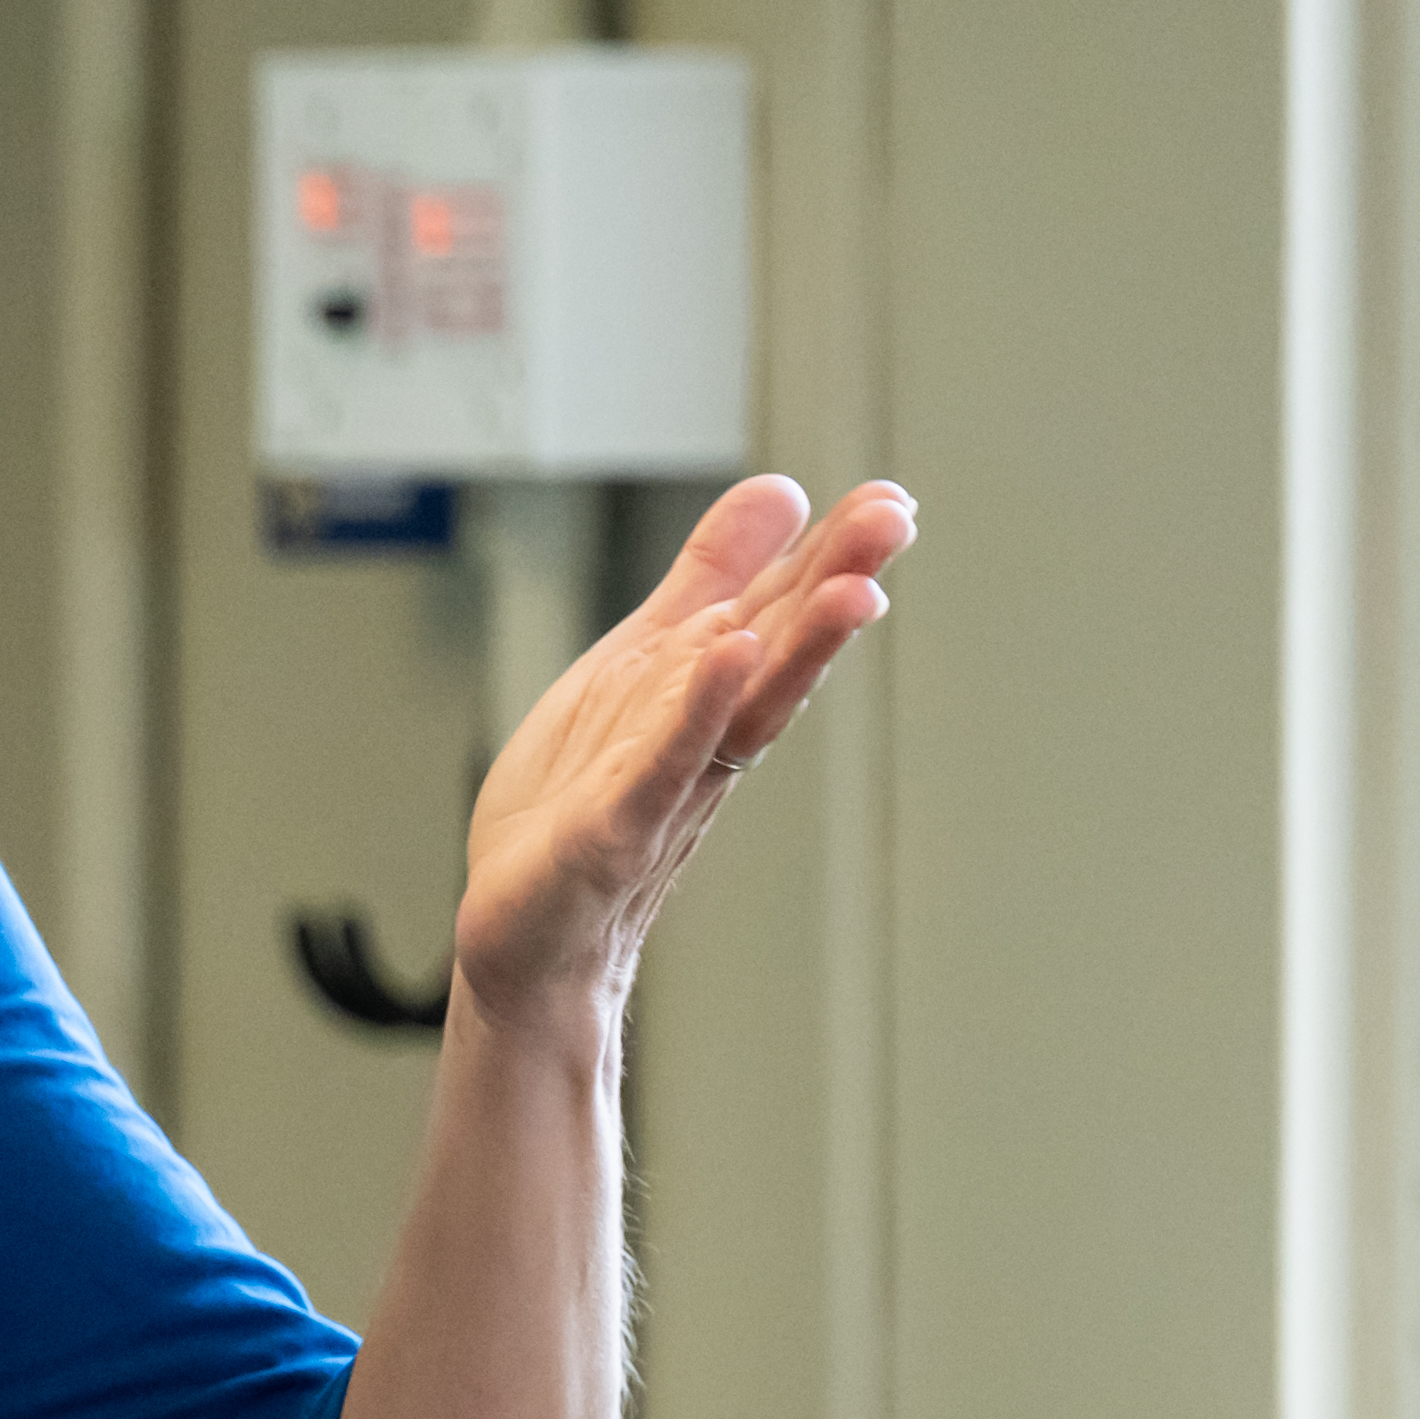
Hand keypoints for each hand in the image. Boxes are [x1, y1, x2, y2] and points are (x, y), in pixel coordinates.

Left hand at [452, 472, 907, 1038]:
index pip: (781, 612)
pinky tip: (729, 656)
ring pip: (745, 708)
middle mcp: (707, 736)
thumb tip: (784, 492)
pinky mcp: (615, 829)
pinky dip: (696, 712)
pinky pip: (662, 765)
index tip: (891, 501)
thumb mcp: (641, 660)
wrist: (524, 926)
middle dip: (836, 585)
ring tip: (852, 590)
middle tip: (896, 520)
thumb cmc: (584, 796)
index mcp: (713, 690)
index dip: (830, 556)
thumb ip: (709, 579)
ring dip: (800, 651)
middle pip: (781, 652)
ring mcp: (666, 784)